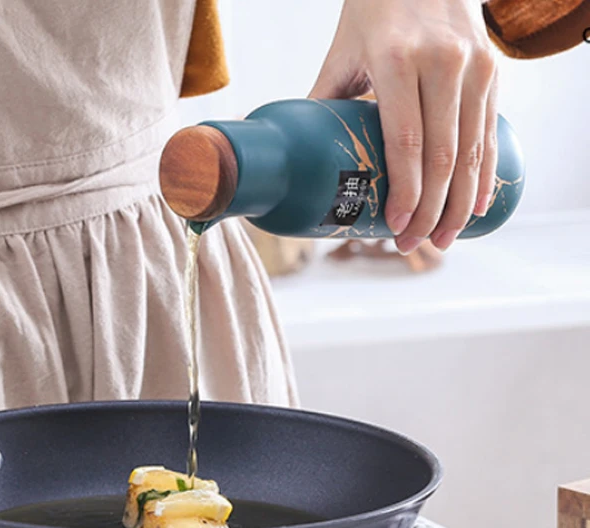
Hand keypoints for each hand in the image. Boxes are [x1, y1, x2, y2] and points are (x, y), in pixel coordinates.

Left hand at [310, 0, 497, 253]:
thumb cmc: (370, 16)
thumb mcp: (341, 56)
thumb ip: (322, 106)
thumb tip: (296, 160)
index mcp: (398, 60)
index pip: (406, 141)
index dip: (405, 192)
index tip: (397, 228)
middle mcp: (443, 62)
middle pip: (442, 155)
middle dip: (430, 210)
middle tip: (414, 245)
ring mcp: (474, 65)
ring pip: (472, 150)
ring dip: (459, 204)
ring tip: (442, 239)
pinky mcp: (493, 69)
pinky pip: (491, 133)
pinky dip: (485, 175)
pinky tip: (475, 207)